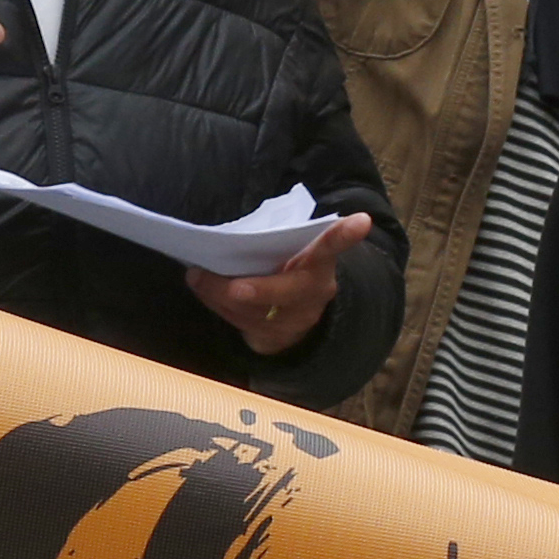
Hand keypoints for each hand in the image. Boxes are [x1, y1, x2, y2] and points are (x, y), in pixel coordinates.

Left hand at [190, 207, 374, 356]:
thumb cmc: (290, 270)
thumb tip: (231, 238)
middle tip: (236, 288)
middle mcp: (313, 293)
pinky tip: (201, 287)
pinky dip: (216, 303)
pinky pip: (240, 322)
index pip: (331, 246)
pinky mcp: (273, 338)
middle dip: (260, 291)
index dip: (344, 234)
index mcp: (319, 264)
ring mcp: (294, 320)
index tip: (361, 220)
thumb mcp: (294, 254)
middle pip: (288, 292)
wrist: (300, 318)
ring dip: (221, 294)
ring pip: (255, 311)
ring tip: (197, 276)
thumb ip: (276, 245)